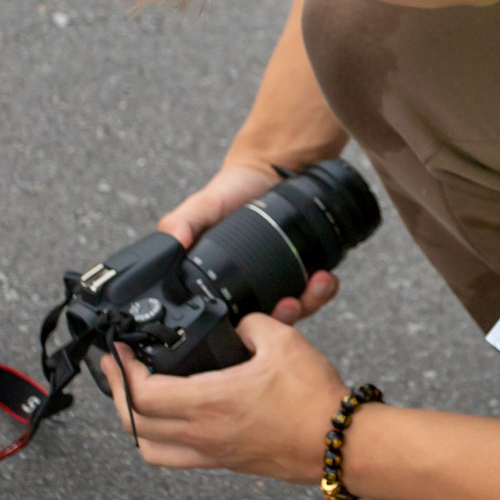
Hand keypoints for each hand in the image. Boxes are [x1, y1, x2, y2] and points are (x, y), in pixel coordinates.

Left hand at [100, 314, 346, 479]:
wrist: (340, 444)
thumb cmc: (314, 400)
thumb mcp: (283, 341)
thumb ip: (250, 324)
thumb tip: (238, 326)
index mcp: (209, 404)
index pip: (142, 394)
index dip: (121, 371)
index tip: (118, 349)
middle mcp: (203, 434)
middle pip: (133, 423)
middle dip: (116, 392)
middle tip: (115, 367)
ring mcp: (212, 452)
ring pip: (150, 447)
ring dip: (133, 421)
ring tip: (134, 396)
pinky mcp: (226, 461)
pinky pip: (175, 457)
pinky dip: (160, 438)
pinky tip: (171, 416)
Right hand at [156, 161, 339, 323]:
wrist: (267, 171)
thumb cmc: (229, 191)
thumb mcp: (201, 205)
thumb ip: (181, 221)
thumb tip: (173, 243)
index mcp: (222, 286)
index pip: (234, 320)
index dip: (246, 328)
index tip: (258, 321)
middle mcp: (251, 290)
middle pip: (268, 322)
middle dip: (283, 319)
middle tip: (290, 304)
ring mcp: (281, 282)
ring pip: (296, 310)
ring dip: (309, 303)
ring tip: (316, 285)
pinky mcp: (305, 270)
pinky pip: (317, 290)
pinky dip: (325, 289)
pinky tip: (327, 278)